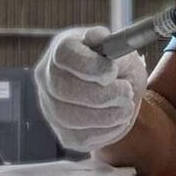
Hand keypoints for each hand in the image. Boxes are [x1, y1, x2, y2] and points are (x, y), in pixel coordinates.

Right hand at [33, 26, 147, 151]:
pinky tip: (118, 119)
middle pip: (62, 89)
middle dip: (100, 94)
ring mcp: (51, 107)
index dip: (89, 65)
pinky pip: (80, 138)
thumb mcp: (120, 50)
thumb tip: (95, 37)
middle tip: (126, 93)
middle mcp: (48, 78)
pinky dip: (106, 131)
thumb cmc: (117, 66)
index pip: (63, 55)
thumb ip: (110, 44)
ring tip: (127, 106)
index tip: (112, 72)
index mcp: (62, 49)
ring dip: (106, 115)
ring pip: (69, 117)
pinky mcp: (63, 133)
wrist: (121, 93)